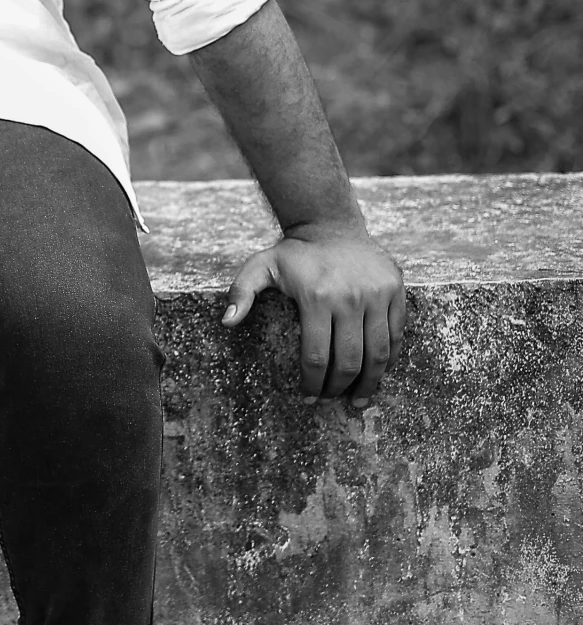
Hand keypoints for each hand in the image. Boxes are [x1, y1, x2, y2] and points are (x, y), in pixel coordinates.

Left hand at [221, 222, 403, 406]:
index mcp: (317, 297)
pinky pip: (397, 333)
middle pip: (350, 360)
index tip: (308, 398)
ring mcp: (377, 294)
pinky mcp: (395, 290)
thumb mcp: (260, 266)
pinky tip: (377, 372)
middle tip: (330, 399)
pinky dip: (390, 358)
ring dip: (370, 382)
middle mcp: (350, 298)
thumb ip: (241, 292)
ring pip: (379, 352)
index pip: (317, 356)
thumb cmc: (294, 254)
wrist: (331, 225)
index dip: (313, 384)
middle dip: (338, 388)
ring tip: (358, 398)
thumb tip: (227, 322)